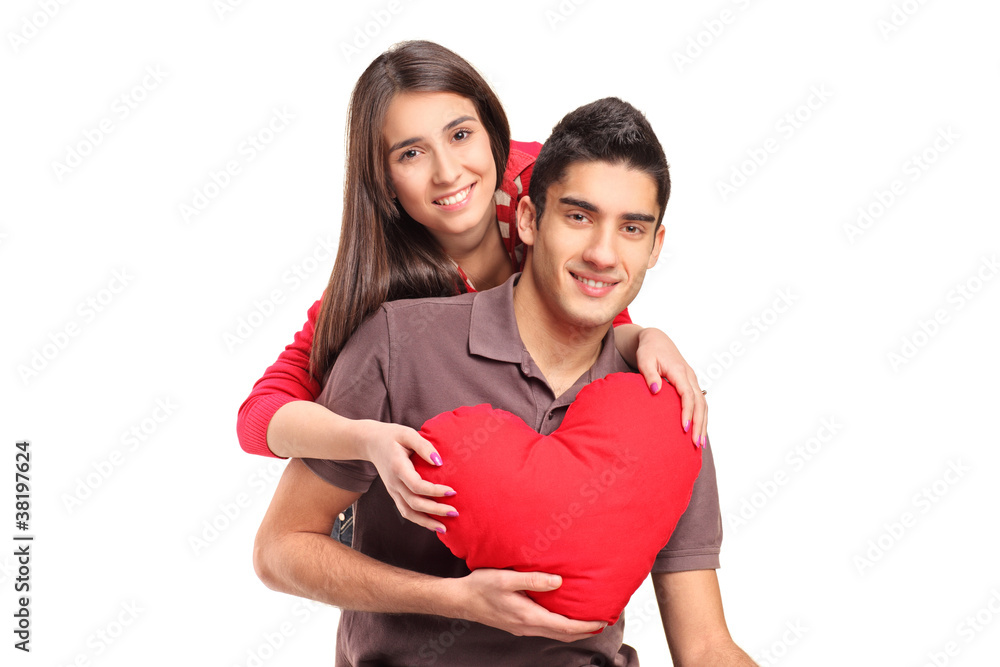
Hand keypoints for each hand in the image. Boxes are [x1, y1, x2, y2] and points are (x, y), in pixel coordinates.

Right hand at [354, 420, 456, 531]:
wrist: (370, 442)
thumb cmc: (392, 436)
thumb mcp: (407, 434)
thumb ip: (423, 446)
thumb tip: (439, 462)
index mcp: (398, 467)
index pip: (417, 486)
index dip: (435, 491)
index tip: (452, 491)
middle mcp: (394, 483)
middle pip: (414, 503)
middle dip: (435, 510)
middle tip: (455, 512)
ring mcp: (393, 490)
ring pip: (408, 512)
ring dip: (427, 522)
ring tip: (445, 528)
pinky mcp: (394, 493)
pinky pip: (405, 511)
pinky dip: (418, 520)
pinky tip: (432, 524)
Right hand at [447, 569, 606, 641]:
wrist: (460, 600)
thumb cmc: (481, 586)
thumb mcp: (506, 578)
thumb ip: (533, 580)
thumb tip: (558, 582)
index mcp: (528, 616)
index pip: (564, 626)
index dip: (585, 625)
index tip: (602, 621)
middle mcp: (527, 626)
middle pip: (563, 634)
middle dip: (584, 630)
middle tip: (603, 622)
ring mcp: (522, 628)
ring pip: (554, 633)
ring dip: (573, 629)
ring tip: (587, 620)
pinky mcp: (517, 625)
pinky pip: (545, 629)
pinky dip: (559, 626)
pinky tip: (562, 617)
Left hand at [635, 327, 707, 447]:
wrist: (656, 340)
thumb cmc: (648, 350)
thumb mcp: (645, 360)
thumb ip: (649, 375)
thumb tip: (655, 391)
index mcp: (680, 371)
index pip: (688, 395)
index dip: (687, 412)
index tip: (684, 428)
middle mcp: (690, 376)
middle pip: (700, 403)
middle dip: (700, 424)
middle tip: (696, 443)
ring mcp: (692, 380)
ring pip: (703, 404)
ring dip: (703, 423)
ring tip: (700, 444)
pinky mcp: (691, 384)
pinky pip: (700, 403)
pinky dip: (701, 417)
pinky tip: (698, 431)